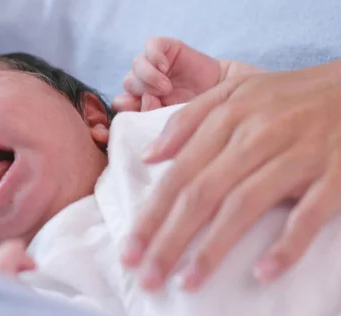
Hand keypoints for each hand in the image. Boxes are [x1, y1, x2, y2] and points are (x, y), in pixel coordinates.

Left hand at [112, 37, 220, 111]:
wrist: (223, 90)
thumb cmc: (197, 109)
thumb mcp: (172, 117)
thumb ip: (151, 113)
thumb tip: (134, 101)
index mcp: (141, 101)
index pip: (121, 102)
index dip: (126, 106)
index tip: (140, 110)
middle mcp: (144, 81)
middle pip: (128, 83)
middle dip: (142, 91)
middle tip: (162, 97)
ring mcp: (153, 63)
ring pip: (136, 65)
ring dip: (148, 77)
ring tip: (166, 86)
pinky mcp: (165, 47)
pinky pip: (150, 46)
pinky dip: (154, 56)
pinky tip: (164, 66)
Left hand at [121, 60, 340, 291]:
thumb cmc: (286, 97)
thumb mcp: (233, 91)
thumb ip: (187, 120)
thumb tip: (149, 155)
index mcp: (228, 118)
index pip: (179, 174)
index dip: (151, 215)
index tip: (129, 250)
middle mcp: (257, 136)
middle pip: (202, 194)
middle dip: (169, 239)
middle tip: (147, 276)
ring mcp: (297, 156)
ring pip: (244, 205)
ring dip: (214, 249)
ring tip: (188, 283)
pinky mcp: (334, 176)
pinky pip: (308, 215)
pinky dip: (287, 244)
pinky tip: (263, 274)